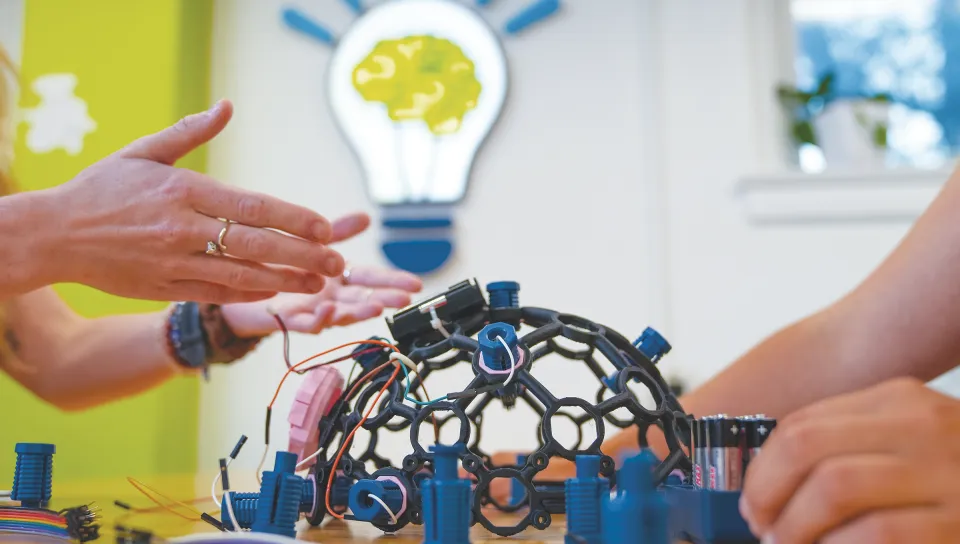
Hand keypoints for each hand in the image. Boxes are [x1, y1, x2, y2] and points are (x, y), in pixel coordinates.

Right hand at [49, 100, 344, 303]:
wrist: (54, 234)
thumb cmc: (102, 188)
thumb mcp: (144, 152)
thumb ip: (191, 131)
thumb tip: (228, 107)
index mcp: (184, 191)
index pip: (254, 207)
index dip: (294, 219)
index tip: (326, 229)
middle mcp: (183, 229)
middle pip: (257, 245)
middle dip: (303, 256)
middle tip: (338, 264)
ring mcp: (174, 263)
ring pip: (242, 275)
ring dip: (286, 281)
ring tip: (320, 284)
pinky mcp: (164, 288)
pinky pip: (216, 294)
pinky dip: (249, 294)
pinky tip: (277, 293)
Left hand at [220, 213, 422, 336]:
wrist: (241, 286)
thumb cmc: (282, 267)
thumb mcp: (312, 244)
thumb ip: (338, 232)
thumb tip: (366, 217)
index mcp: (338, 278)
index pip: (371, 279)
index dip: (393, 281)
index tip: (415, 284)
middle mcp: (330, 296)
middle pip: (362, 298)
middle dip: (385, 299)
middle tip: (405, 299)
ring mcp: (313, 310)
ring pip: (340, 314)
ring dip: (358, 313)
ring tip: (376, 308)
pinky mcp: (290, 320)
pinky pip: (307, 323)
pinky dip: (319, 319)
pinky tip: (329, 310)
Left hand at [740, 377, 959, 543]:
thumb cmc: (958, 475)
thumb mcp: (913, 440)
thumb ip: (856, 445)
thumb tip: (774, 483)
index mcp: (899, 401)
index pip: (802, 424)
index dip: (762, 468)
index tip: (752, 501)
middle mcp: (921, 426)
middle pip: (806, 447)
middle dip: (767, 493)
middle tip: (761, 527)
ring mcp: (948, 472)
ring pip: (834, 487)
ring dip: (795, 527)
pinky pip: (878, 533)